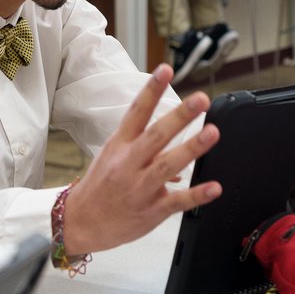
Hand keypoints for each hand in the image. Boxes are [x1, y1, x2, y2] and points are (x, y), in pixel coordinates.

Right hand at [62, 63, 220, 253]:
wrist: (81, 222)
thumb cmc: (98, 187)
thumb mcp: (111, 156)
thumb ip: (141, 143)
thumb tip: (170, 134)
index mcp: (119, 146)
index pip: (137, 112)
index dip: (151, 90)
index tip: (165, 71)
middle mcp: (129, 164)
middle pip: (156, 135)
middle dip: (180, 116)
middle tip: (200, 100)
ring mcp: (140, 187)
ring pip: (168, 165)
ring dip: (192, 148)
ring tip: (212, 133)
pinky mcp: (151, 210)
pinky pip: (177, 202)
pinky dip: (197, 195)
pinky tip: (214, 187)